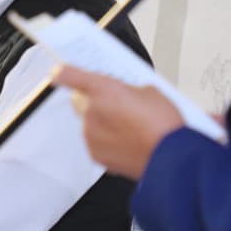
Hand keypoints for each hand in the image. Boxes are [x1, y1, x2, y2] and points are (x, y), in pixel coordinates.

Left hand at [50, 66, 186, 179]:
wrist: (171, 158)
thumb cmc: (163, 125)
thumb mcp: (151, 92)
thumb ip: (128, 89)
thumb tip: (125, 95)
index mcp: (103, 89)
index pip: (70, 75)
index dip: (64, 72)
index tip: (59, 71)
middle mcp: (91, 111)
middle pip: (79, 100)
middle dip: (92, 99)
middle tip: (114, 103)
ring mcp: (91, 135)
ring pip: (88, 122)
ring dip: (101, 122)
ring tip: (128, 127)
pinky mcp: (95, 154)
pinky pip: (95, 142)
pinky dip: (106, 141)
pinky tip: (127, 142)